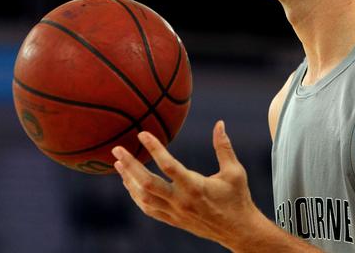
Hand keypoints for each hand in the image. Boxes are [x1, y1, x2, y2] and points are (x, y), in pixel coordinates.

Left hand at [111, 120, 256, 246]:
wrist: (237, 231)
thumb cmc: (237, 198)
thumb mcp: (235, 171)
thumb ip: (224, 147)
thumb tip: (220, 123)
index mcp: (195, 187)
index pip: (168, 166)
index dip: (154, 148)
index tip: (142, 134)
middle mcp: (181, 201)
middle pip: (148, 184)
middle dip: (130, 166)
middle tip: (117, 149)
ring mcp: (175, 213)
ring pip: (144, 197)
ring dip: (129, 180)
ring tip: (118, 164)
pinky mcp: (173, 220)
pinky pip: (148, 208)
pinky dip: (136, 195)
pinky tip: (130, 184)